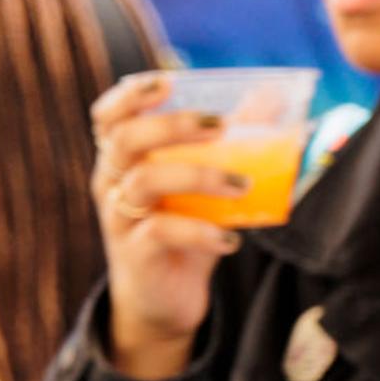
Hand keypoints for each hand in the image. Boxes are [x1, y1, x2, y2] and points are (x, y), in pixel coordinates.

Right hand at [89, 73, 241, 378]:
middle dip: (173, 125)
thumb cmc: (184, 228)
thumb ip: (231, 142)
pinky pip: (162, 232)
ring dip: (200, 175)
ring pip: (144, 181)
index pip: (108, 117)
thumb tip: (271, 96)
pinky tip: (231, 240)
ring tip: (243, 183)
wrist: (164, 298)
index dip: (130, 96)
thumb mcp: (205, 184)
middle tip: (221, 125)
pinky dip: (201, 232)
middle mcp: (113, 182)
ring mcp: (120, 218)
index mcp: (123, 158)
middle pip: (126, 139)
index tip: (167, 82)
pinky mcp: (135, 254)